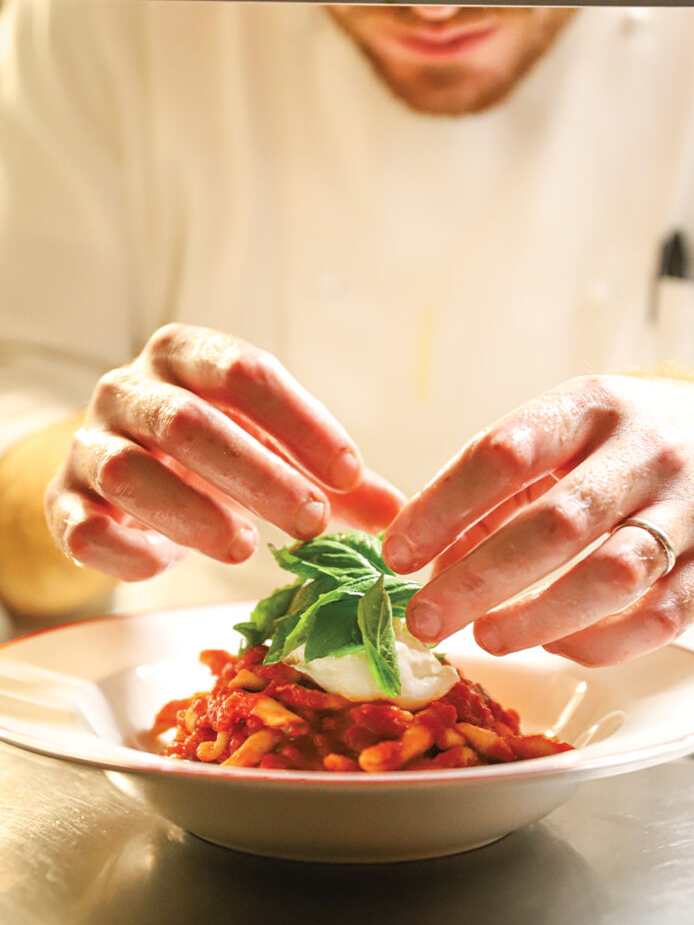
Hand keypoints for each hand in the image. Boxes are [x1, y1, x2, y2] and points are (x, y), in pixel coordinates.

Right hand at [45, 324, 404, 579]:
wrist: (116, 471)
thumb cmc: (208, 453)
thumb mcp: (270, 448)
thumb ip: (330, 477)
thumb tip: (400, 516)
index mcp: (185, 357)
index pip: (244, 372)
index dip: (300, 422)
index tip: (348, 472)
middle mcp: (130, 390)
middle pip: (191, 423)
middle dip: (258, 475)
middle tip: (311, 520)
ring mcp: (90, 444)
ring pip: (134, 473)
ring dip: (196, 514)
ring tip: (246, 548)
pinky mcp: (63, 503)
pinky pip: (85, 528)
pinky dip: (129, 551)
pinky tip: (168, 567)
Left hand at [383, 374, 693, 665]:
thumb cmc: (612, 443)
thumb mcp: (554, 436)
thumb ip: (492, 491)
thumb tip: (427, 563)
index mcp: (587, 407)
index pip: (506, 452)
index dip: (443, 506)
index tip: (397, 552)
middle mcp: (644, 452)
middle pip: (557, 523)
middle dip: (480, 579)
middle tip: (426, 618)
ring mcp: (687, 509)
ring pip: (612, 574)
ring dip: (536, 617)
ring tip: (484, 637)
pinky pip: (658, 618)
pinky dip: (596, 641)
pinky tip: (553, 643)